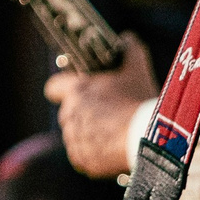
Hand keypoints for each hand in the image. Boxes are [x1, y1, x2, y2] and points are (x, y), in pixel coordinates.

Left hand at [45, 33, 158, 178]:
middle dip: (82, 112)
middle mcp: (69, 115)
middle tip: (106, 112)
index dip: (62, 88)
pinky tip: (111, 148)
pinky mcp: (81, 160)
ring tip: (112, 132)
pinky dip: (93, 153)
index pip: (53, 88)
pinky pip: (82, 155)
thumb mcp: (137, 69)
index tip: (74, 91)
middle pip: (68, 112)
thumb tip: (127, 38)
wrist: (146, 137)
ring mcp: (73, 140)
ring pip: (75, 135)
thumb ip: (130, 49)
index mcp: (76, 91)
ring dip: (87, 133)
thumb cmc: (139, 99)